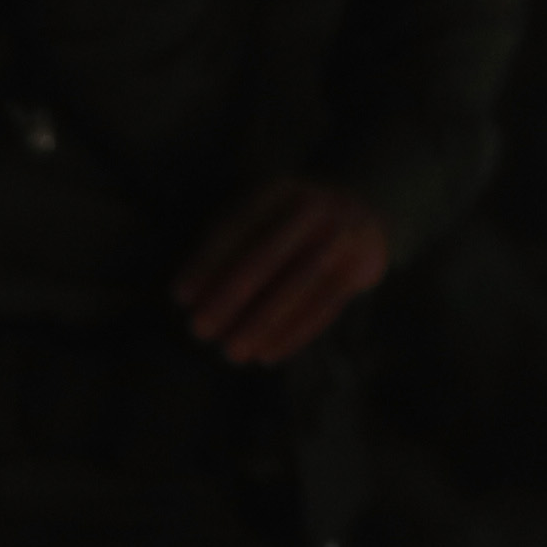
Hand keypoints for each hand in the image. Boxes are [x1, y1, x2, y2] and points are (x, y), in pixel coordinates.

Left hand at [172, 178, 391, 364]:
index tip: (181, 298)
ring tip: (231, 352)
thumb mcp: (258, 223)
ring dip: (262, 322)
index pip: (238, 227)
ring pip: (299, 283)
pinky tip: (266, 355)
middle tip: (199, 330)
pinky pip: (327, 304)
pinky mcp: (364, 263)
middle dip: (230, 297)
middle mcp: (315, 206)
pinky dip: (295, 333)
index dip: (208, 263)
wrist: (364, 216)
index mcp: (280, 190)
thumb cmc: (289, 227)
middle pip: (267, 256)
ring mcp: (344, 232)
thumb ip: (222, 252)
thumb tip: (184, 295)